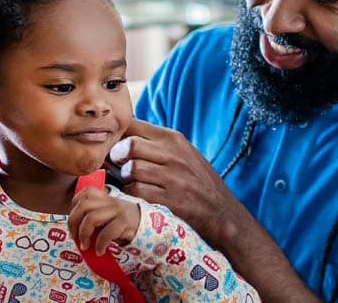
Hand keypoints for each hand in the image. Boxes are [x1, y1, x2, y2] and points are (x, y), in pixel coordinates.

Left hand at [68, 187, 139, 255]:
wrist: (147, 225)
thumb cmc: (123, 223)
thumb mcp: (109, 214)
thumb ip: (95, 215)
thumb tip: (75, 230)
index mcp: (105, 197)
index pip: (85, 192)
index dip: (74, 206)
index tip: (74, 221)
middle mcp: (111, 201)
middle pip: (83, 205)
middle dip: (73, 222)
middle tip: (74, 236)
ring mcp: (118, 211)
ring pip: (92, 218)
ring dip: (84, 234)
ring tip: (84, 245)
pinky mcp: (124, 223)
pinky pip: (106, 233)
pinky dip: (99, 244)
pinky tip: (99, 251)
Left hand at [109, 118, 247, 247]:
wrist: (221, 212)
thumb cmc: (196, 181)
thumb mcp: (182, 152)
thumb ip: (155, 143)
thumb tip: (120, 135)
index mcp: (174, 139)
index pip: (134, 125)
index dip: (118, 135)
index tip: (115, 145)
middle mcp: (174, 155)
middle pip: (129, 146)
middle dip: (117, 156)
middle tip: (119, 165)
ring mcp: (173, 178)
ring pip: (130, 170)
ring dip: (125, 178)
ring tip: (131, 182)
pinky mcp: (170, 200)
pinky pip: (137, 192)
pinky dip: (132, 194)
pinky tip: (139, 196)